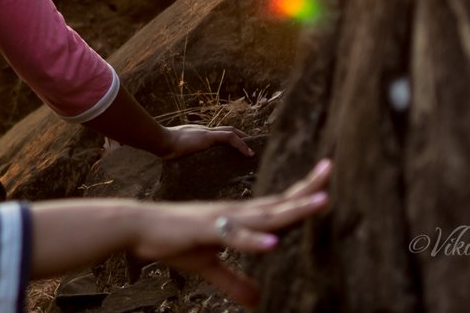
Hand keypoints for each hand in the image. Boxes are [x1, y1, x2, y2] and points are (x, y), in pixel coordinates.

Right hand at [131, 158, 332, 306]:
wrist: (138, 227)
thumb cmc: (172, 241)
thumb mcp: (208, 266)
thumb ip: (234, 282)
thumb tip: (256, 302)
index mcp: (238, 218)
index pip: (277, 204)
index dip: (302, 194)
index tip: (326, 179)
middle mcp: (234, 213)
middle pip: (278, 202)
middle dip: (307, 190)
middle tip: (331, 170)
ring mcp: (221, 220)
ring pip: (264, 216)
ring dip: (293, 210)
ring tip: (321, 202)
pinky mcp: (205, 231)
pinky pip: (233, 237)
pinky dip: (253, 240)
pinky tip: (273, 243)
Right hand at [159, 123, 252, 159]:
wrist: (162, 141)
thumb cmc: (166, 148)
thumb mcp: (178, 151)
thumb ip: (185, 155)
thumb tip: (185, 168)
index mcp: (199, 134)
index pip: (219, 132)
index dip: (231, 137)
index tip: (240, 144)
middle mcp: (205, 130)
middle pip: (228, 129)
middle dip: (241, 136)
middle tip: (251, 146)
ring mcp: (206, 132)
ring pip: (231, 132)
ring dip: (244, 140)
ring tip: (253, 152)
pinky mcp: (208, 136)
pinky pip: (229, 137)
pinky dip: (241, 144)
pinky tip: (248, 153)